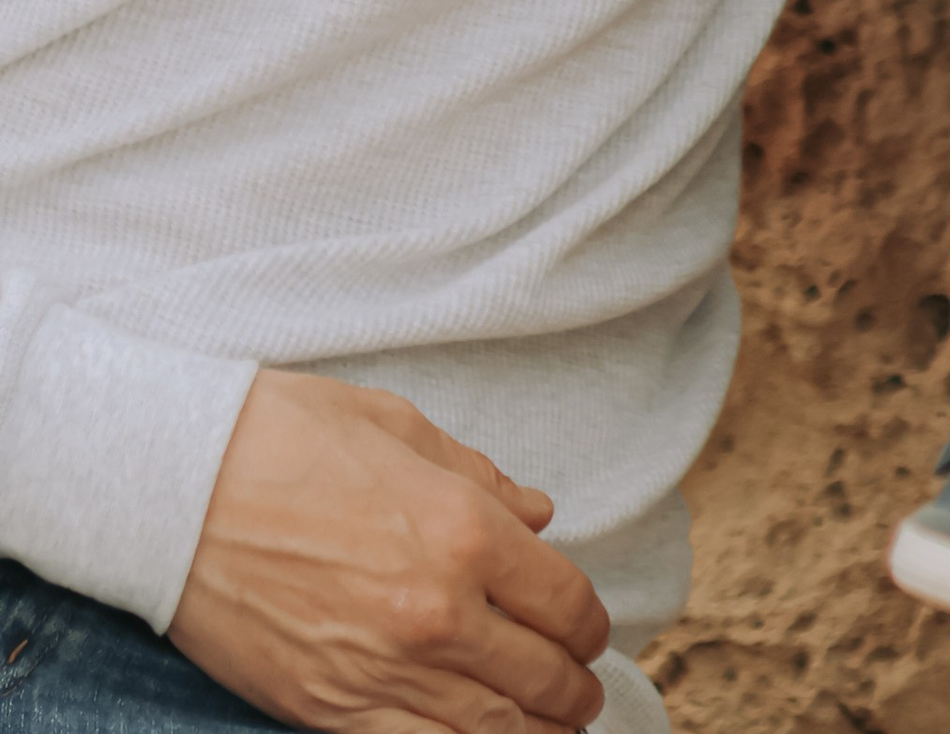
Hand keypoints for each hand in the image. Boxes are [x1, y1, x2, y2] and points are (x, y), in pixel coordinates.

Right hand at [170, 369, 610, 733]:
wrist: (177, 488)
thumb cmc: (286, 438)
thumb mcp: (401, 427)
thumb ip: (480, 477)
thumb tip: (538, 514)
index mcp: (465, 531)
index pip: (565, 604)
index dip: (589, 626)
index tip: (590, 632)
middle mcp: (438, 613)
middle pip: (542, 679)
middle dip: (574, 690)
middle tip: (581, 690)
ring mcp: (382, 672)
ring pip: (492, 732)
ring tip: (550, 728)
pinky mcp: (328, 712)